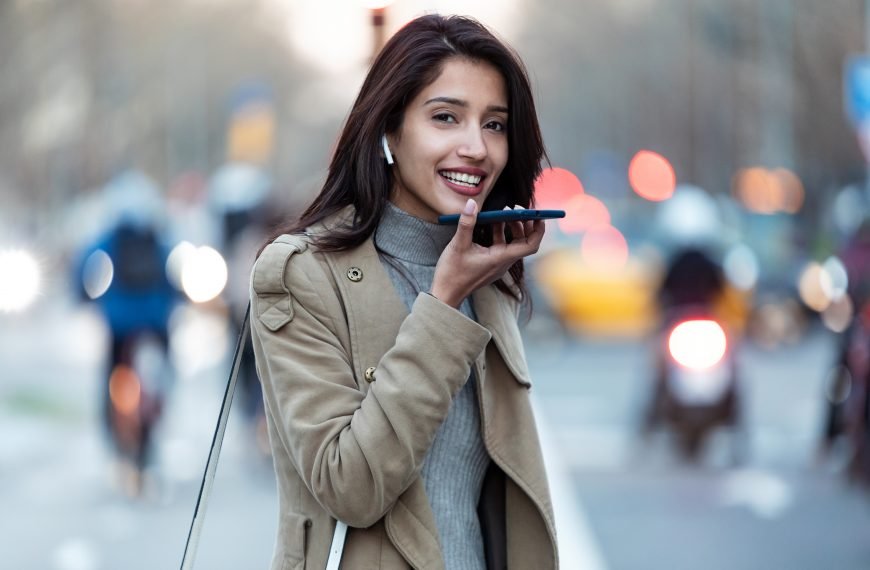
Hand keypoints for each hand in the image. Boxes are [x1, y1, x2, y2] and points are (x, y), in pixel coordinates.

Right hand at [430, 200, 544, 307]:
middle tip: (514, 207)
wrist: (445, 294)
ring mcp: (497, 264)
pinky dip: (501, 233)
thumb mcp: (458, 245)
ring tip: (503, 212)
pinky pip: (502, 246)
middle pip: (523, 241)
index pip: (530, 245)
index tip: (537, 214)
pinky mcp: (491, 264)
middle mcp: (503, 263)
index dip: (537, 230)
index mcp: (500, 258)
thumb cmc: (452, 274)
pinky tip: (492, 223)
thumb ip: (467, 223)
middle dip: (522, 223)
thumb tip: (472, 204)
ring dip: (511, 227)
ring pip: (512, 243)